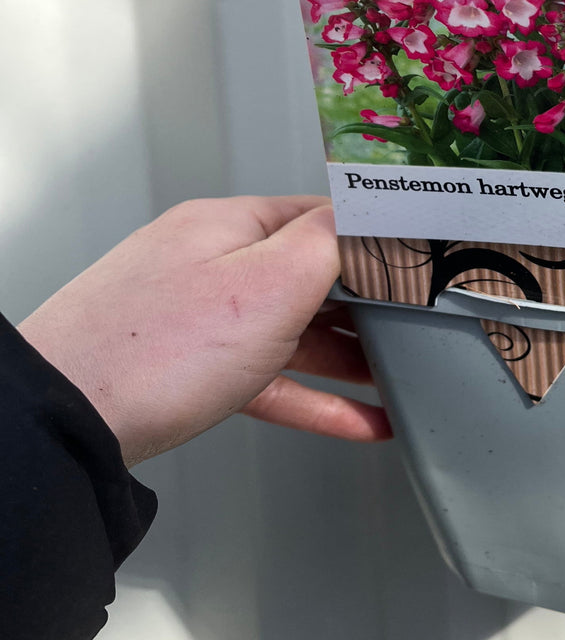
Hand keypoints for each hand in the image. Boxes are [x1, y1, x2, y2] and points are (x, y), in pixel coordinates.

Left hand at [18, 196, 390, 465]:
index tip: (423, 262)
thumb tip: (369, 212)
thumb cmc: (155, 352)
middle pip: (312, 276)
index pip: (324, 217)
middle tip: (420, 324)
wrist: (66, 426)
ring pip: (294, 331)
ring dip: (349, 357)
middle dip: (371, 305)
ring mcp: (199, 319)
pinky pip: (270, 378)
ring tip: (400, 378)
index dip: (379, 241)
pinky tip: (358, 419)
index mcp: (231, 228)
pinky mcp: (191, 372)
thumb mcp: (269, 282)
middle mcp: (213, 264)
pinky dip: (315, 397)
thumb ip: (330, 242)